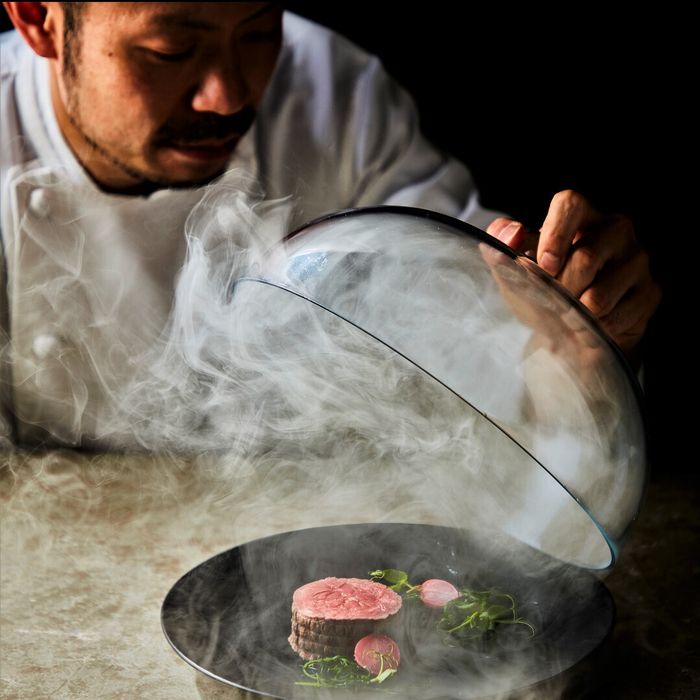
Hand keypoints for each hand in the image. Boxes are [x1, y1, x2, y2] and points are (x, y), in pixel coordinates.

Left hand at [486, 190, 660, 361]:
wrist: (566, 334)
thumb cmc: (541, 292)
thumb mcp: (513, 272)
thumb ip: (501, 248)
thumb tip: (512, 232)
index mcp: (581, 217)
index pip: (571, 203)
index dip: (555, 234)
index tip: (543, 266)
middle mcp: (616, 230)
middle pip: (586, 256)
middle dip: (560, 289)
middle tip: (551, 300)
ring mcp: (637, 261)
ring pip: (600, 294)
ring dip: (575, 314)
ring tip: (570, 314)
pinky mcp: (650, 292)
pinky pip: (616, 317)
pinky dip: (593, 329)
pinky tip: (590, 325)